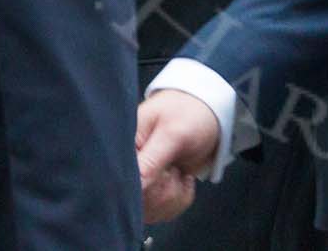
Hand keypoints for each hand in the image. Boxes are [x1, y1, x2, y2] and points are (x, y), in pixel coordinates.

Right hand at [136, 90, 221, 225]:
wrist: (207, 115)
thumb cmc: (190, 114)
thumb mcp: (174, 133)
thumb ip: (152, 161)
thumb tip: (134, 188)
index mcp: (123, 147)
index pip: (120, 182)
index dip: (144, 187)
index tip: (166, 173)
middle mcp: (125, 167)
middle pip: (136, 202)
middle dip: (164, 190)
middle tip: (175, 167)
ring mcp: (136, 182)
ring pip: (149, 211)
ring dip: (173, 195)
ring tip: (178, 169)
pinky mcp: (149, 193)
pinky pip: (162, 212)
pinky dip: (178, 199)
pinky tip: (181, 178)